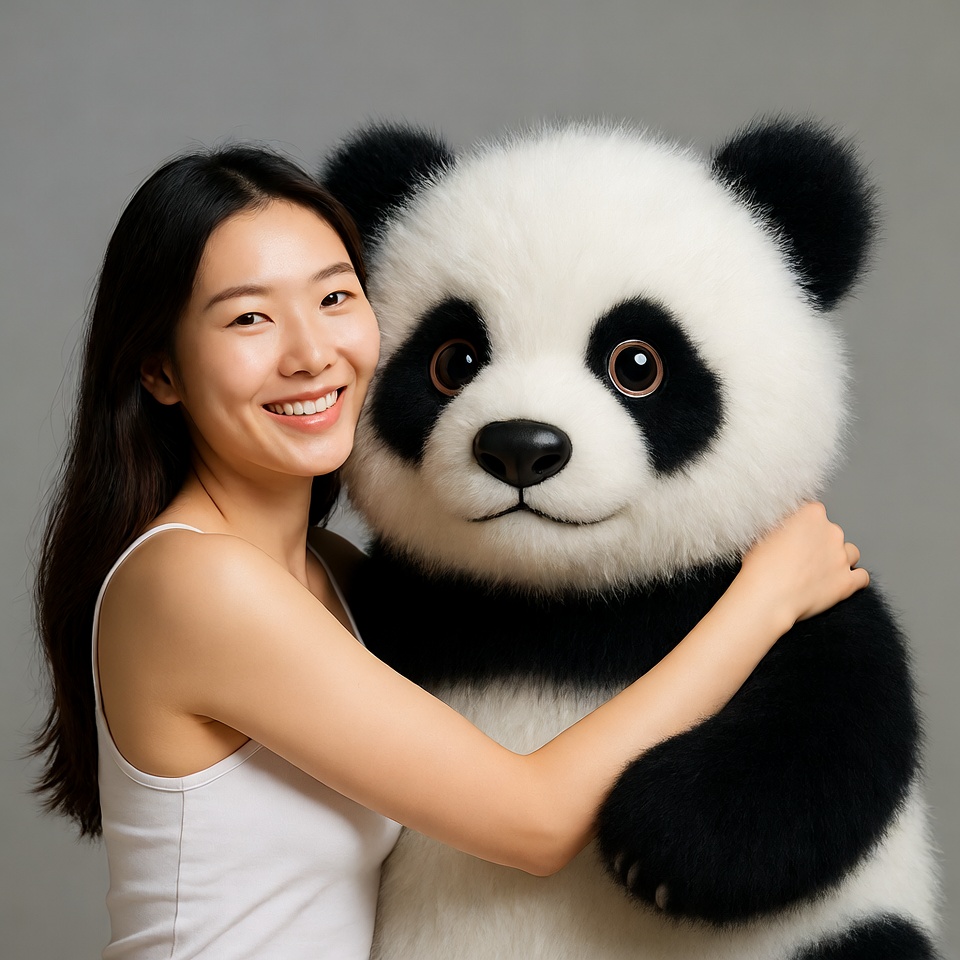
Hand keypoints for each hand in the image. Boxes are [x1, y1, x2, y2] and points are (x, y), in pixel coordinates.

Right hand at [738, 502, 868, 627]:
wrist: (767, 597)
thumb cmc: (759, 566)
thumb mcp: (761, 533)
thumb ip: (779, 525)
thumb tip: (783, 527)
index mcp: (811, 514)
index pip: (812, 511)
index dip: (801, 524)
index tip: (791, 535)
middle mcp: (831, 532)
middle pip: (831, 532)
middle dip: (819, 542)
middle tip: (799, 557)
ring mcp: (842, 557)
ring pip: (850, 552)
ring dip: (838, 558)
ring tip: (818, 571)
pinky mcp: (847, 582)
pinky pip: (861, 577)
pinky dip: (853, 579)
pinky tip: (838, 582)